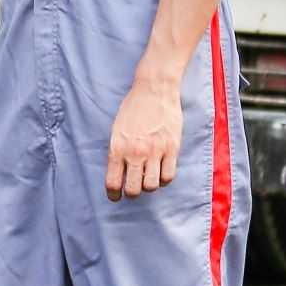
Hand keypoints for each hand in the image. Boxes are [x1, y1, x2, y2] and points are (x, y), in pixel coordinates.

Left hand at [105, 82, 182, 200]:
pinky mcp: (172, 148)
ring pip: (151, 186)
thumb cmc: (133, 108)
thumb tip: (118, 174)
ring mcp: (155, 151)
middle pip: (133, 190)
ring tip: (148, 177)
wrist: (154, 88)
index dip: (114, 194)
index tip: (116, 196)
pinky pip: (169, 176)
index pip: (113, 182)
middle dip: (132, 192)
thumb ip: (118, 151)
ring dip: (149, 185)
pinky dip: (164, 179)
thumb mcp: (117, 129)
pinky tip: (161, 171)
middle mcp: (136, 152)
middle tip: (133, 188)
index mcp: (118, 147)